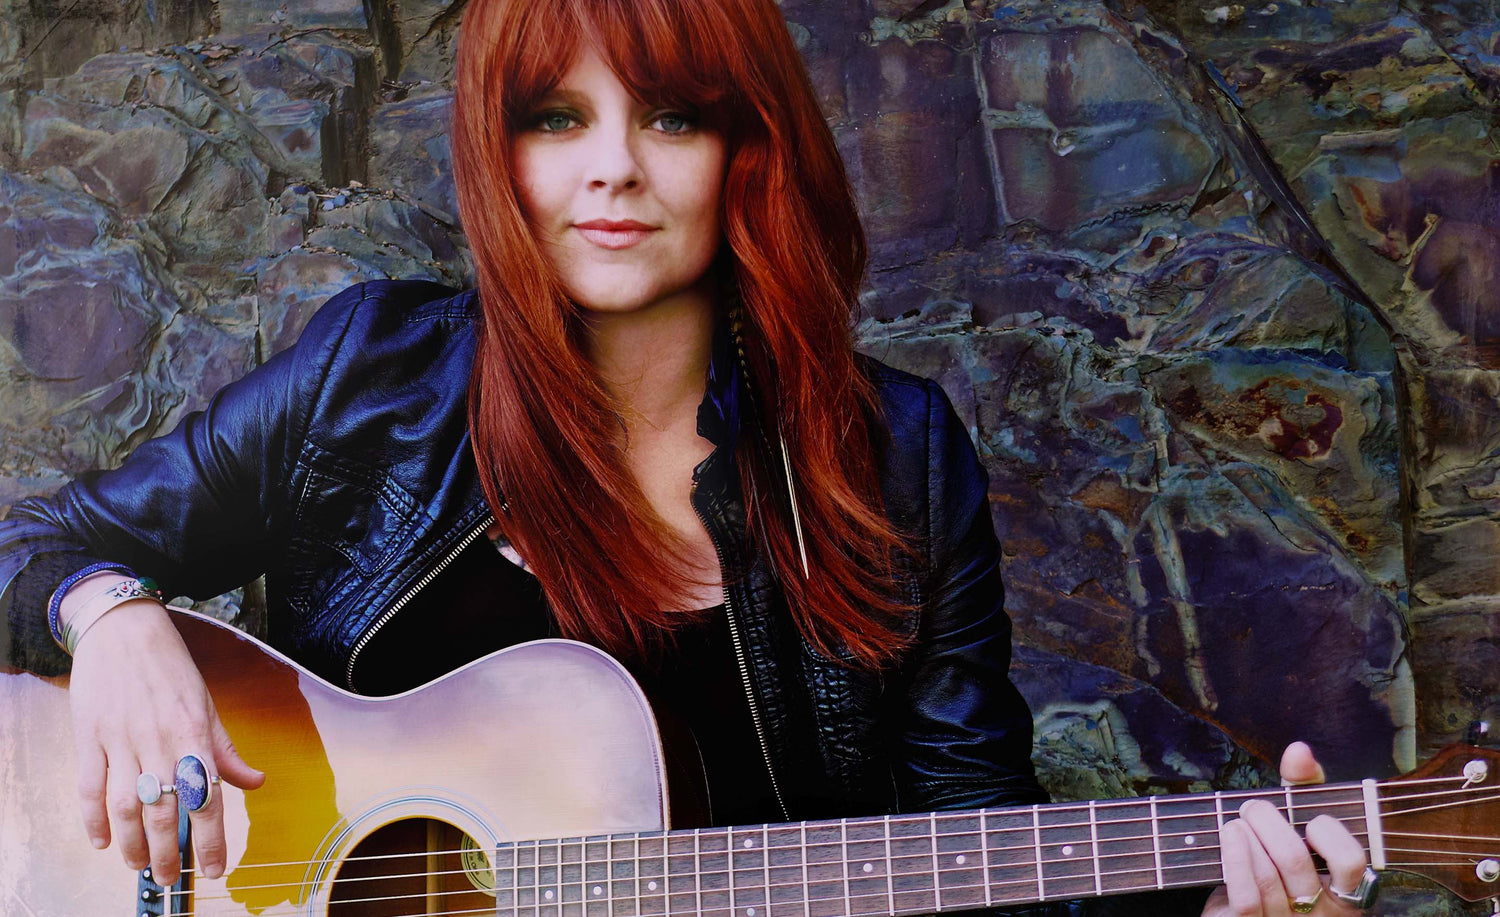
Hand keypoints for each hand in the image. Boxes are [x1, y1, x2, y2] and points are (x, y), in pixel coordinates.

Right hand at [68, 600, 263, 885]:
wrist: (124, 629)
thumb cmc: (171, 668)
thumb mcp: (207, 706)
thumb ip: (226, 750)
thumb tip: (254, 782)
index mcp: (194, 733)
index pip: (207, 798)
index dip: (212, 839)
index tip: (214, 870)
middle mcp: (158, 740)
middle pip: (164, 810)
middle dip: (168, 853)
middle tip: (169, 880)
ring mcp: (121, 739)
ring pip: (125, 805)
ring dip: (132, 843)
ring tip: (139, 866)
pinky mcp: (90, 736)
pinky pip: (90, 787)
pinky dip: (94, 820)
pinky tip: (104, 842)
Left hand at [1202, 742, 1369, 915]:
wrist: (1241, 911)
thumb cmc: (1279, 861)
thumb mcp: (1297, 824)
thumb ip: (1303, 788)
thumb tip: (1299, 751)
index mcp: (1346, 891)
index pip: (1352, 861)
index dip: (1329, 833)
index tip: (1311, 819)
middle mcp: (1322, 913)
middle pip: (1295, 859)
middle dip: (1267, 821)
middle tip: (1252, 807)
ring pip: (1268, 876)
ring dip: (1245, 835)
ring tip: (1236, 821)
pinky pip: (1247, 897)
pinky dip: (1234, 860)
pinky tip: (1229, 838)